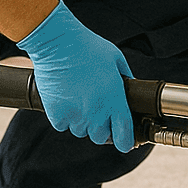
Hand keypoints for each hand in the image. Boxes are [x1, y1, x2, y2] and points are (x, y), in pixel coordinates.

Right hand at [18, 1, 135, 152]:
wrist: (58, 44)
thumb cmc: (87, 48)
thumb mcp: (116, 60)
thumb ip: (126, 78)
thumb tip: (130, 88)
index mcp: (114, 101)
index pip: (124, 135)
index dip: (126, 142)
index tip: (125, 142)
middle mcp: (96, 113)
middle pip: (102, 137)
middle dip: (102, 128)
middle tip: (98, 111)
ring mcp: (75, 116)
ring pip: (81, 131)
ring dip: (83, 122)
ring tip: (80, 100)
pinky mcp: (57, 114)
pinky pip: (63, 125)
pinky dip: (65, 117)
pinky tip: (66, 100)